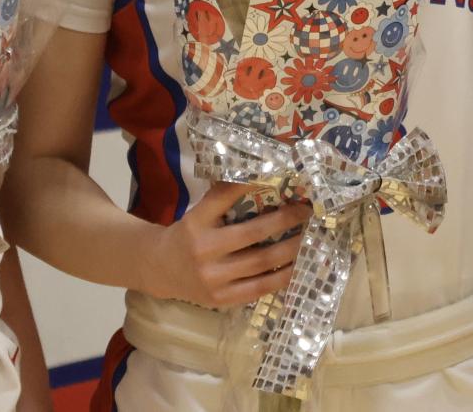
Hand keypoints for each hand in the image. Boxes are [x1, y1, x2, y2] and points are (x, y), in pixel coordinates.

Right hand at [141, 185, 309, 307]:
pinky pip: (259, 288)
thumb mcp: (198, 212)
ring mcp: (213, 278)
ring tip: (311, 237)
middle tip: (307, 210)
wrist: (160, 270)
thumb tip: (264, 174)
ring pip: (262, 262)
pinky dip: (283, 277)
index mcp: (196, 222)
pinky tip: (299, 266)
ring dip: (291, 249)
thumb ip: (223, 197)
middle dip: (285, 220)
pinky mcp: (222, 299)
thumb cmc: (188, 235)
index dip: (252, 184)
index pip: (225, 196)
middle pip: (253, 232)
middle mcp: (203, 250)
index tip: (280, 174)